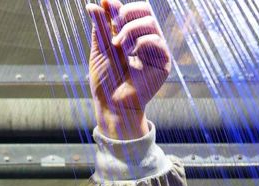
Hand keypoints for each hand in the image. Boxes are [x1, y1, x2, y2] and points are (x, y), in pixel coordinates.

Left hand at [86, 1, 171, 139]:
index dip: (120, 6)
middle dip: (127, 14)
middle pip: (145, 11)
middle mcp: (145, 39)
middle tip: (115, 26)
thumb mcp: (100, 48)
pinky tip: (131, 54)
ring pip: (150, 23)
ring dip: (131, 30)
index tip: (107, 5)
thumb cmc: (105, 79)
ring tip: (119, 46)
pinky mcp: (162, 62)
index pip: (132, 10)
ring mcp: (155, 50)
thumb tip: (95, 3)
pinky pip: (157, 40)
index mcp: (131, 35)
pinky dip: (141, 42)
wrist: (111, 104)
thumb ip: (100, 26)